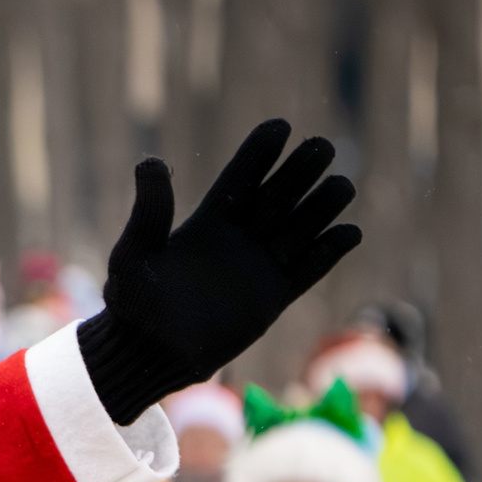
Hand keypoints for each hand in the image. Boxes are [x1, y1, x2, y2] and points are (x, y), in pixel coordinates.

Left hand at [77, 120, 361, 422]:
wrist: (149, 354)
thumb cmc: (133, 303)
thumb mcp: (134, 253)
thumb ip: (149, 212)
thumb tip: (150, 161)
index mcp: (208, 221)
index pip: (241, 178)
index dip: (260, 152)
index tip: (280, 126)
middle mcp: (240, 238)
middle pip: (279, 195)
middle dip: (300, 170)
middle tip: (321, 147)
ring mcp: (260, 266)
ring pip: (301, 226)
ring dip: (322, 206)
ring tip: (340, 186)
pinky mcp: (275, 297)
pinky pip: (309, 269)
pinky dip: (329, 252)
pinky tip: (348, 233)